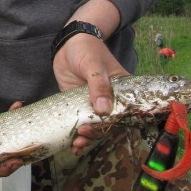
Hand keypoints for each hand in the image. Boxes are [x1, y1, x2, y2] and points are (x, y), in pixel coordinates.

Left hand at [52, 33, 128, 154]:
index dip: (112, 125)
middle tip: (82, 136)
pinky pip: (80, 122)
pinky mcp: (79, 105)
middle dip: (96, 134)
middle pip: (107, 123)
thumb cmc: (87, 49)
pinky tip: (72, 147)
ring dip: (87, 138)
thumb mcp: (93, 65)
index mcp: (121, 91)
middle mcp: (110, 100)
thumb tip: (104, 110)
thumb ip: (98, 85)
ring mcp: (93, 103)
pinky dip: (77, 135)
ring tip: (77, 145)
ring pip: (94, 126)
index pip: (121, 113)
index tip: (98, 130)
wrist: (69, 43)